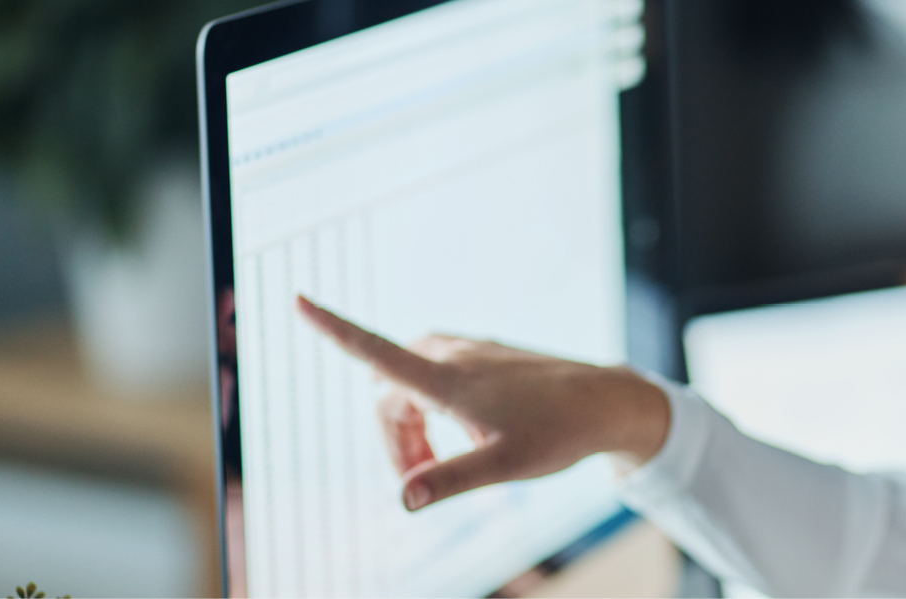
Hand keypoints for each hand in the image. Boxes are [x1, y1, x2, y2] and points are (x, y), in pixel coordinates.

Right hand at [295, 296, 670, 510]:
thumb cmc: (559, 434)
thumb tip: (402, 498)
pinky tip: (471, 434)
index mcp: (449, 380)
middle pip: (388, 394)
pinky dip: (435, 410)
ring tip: (445, 460)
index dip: (334, 329)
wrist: (607, 402)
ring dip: (412, 426)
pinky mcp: (485, 355)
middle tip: (420, 481)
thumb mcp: (504, 466)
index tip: (297, 300)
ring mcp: (470, 352)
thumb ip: (450, 480)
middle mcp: (454, 356)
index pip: (376, 352)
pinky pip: (437, 376)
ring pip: (411, 386)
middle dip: (393, 440)